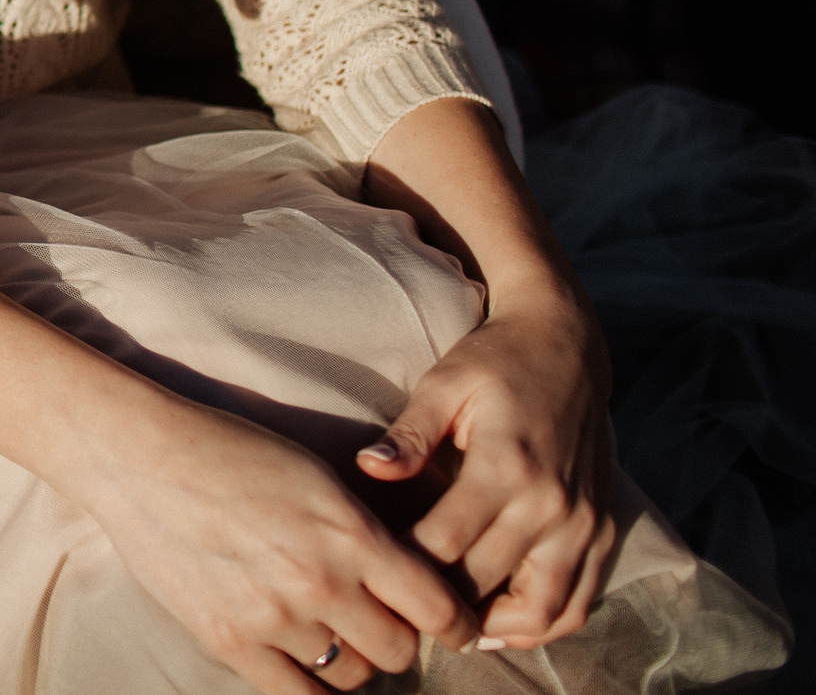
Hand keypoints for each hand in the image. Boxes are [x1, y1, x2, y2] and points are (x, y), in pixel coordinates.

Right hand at [84, 400, 472, 693]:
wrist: (138, 456)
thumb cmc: (227, 450)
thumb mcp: (313, 474)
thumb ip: (362, 529)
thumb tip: (404, 576)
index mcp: (351, 533)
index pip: (436, 608)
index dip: (456, 624)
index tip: (455, 627)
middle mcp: (321, 582)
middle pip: (397, 650)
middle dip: (397, 638)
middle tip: (381, 622)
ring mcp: (273, 617)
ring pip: (350, 674)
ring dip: (352, 659)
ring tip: (333, 634)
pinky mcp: (229, 640)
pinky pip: (295, 694)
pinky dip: (311, 684)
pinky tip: (305, 663)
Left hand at [357, 294, 615, 648]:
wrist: (568, 344)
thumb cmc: (495, 360)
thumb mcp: (445, 383)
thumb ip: (409, 435)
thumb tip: (368, 469)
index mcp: (506, 466)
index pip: (444, 545)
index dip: (402, 566)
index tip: (370, 572)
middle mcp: (552, 504)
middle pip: (485, 584)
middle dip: (437, 604)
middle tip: (397, 608)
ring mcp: (585, 523)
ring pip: (542, 612)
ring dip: (494, 629)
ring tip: (449, 626)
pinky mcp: (605, 531)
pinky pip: (580, 603)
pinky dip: (544, 625)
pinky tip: (502, 624)